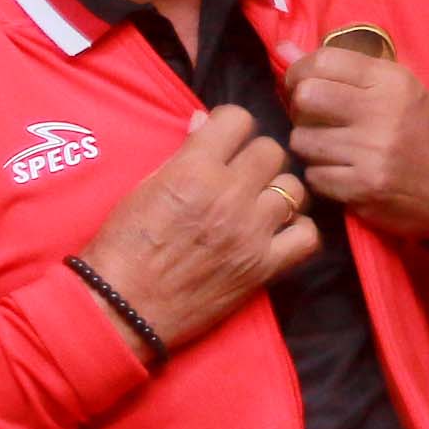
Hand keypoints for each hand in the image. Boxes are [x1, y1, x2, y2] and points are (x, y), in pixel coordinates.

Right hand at [77, 107, 317, 354]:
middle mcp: (228, 196)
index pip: (239, 119)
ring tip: (258, 205)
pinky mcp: (262, 268)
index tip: (224, 143)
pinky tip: (277, 233)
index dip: (231, 127)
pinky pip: (307, 236)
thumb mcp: (143, 188)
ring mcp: (250, 233)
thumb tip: (204, 120)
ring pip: (294, 189)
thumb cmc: (123, 247)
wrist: (121, 309)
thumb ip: (181, 154)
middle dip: (255, 159)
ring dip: (277, 193)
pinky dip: (298, 231)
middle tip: (241, 176)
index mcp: (194, 170)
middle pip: (272, 151)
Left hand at [286, 43, 428, 247]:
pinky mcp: (363, 188)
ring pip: (302, 140)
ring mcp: (371, 153)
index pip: (323, 60)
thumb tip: (281, 48)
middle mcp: (381, 112)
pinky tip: (342, 172)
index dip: (299, 71)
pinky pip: (313, 176)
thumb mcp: (396, 90)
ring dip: (309, 146)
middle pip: (306, 96)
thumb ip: (342, 69)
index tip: (303, 84)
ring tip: (330, 148)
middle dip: (300, 108)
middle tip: (313, 117)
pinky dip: (321, 176)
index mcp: (391, 81)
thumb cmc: (427, 132)